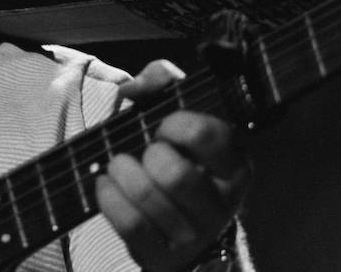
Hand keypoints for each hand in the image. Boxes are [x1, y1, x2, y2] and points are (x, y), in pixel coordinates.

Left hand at [95, 60, 250, 270]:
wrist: (180, 228)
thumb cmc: (177, 160)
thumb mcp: (177, 119)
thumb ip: (161, 84)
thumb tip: (133, 87)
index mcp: (235, 166)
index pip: (210, 137)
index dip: (177, 124)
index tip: (165, 126)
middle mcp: (222, 205)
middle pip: (176, 174)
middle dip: (148, 154)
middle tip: (144, 150)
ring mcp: (194, 236)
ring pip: (149, 198)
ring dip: (122, 172)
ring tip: (119, 164)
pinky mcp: (164, 258)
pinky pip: (131, 225)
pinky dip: (109, 197)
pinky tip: (105, 185)